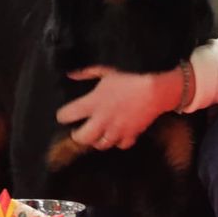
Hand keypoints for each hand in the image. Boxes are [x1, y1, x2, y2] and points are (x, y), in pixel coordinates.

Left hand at [56, 65, 184, 149]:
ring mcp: (116, 130)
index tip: (65, 115)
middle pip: (81, 138)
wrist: (154, 91)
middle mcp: (101, 120)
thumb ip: (86, 73)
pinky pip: (120, 145)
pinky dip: (118, 141)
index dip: (63, 116)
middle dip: (78, 136)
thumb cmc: (129, 78)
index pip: (67, 115)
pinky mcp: (130, 135)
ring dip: (97, 140)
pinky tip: (118, 134)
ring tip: (98, 133)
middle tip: (79, 131)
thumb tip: (71, 75)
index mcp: (92, 103)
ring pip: (100, 145)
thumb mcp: (106, 71)